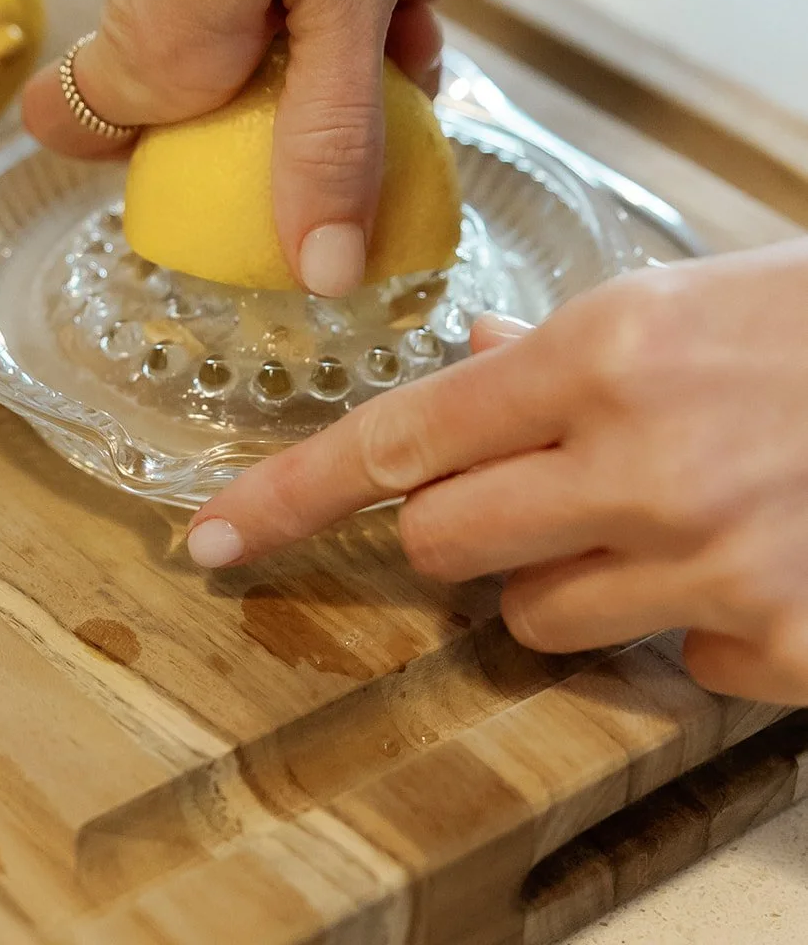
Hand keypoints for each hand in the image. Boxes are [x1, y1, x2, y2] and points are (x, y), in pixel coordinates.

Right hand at [23, 0, 453, 298]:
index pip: (99, 139)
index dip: (184, 166)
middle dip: (322, 81)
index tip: (280, 156)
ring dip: (345, 5)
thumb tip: (321, 272)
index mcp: (158, 36)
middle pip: (211, 82)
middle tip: (414, 45)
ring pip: (250, 4)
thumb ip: (330, 133)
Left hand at [186, 240, 807, 705]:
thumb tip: (467, 356)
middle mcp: (640, 465)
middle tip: (520, 495)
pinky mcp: (775, 647)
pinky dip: (684, 625)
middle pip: (444, 546)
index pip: (401, 438)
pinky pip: (665, 667)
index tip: (215, 536)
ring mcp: (710, 566)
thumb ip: (554, 344)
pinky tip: (745, 558)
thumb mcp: (681, 300)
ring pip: (538, 620)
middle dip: (456, 530)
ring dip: (567, 579)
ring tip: (656, 515)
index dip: (290, 494)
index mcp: (602, 354)